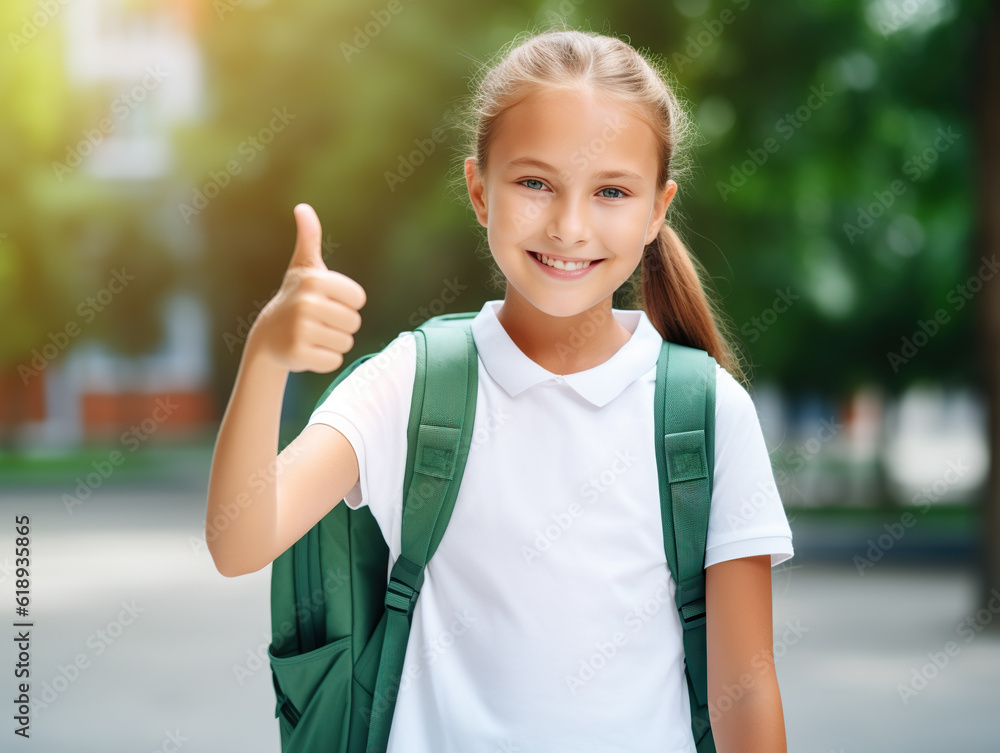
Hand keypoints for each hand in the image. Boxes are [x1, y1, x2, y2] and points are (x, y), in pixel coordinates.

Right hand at [248, 203, 366, 372]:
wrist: (268, 334)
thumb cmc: (295, 296)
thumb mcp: (303, 266)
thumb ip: (309, 238)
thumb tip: (302, 208)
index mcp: (315, 280)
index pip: (359, 299)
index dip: (346, 303)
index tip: (327, 302)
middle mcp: (307, 303)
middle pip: (354, 322)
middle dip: (341, 325)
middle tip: (319, 321)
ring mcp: (301, 330)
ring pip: (346, 343)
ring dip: (333, 343)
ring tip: (313, 335)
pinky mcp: (298, 354)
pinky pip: (334, 361)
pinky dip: (324, 360)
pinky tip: (308, 350)